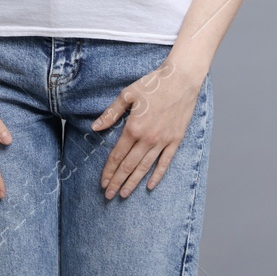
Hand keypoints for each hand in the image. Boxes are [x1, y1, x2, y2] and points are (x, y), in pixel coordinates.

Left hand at [90, 59, 203, 199]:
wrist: (181, 79)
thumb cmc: (153, 84)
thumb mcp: (127, 95)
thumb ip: (111, 113)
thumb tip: (95, 128)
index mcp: (133, 127)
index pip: (117, 155)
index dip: (108, 170)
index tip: (102, 183)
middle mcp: (147, 138)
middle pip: (129, 166)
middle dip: (117, 181)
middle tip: (109, 195)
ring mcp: (163, 141)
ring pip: (145, 168)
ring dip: (133, 182)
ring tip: (124, 194)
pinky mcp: (175, 140)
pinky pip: (165, 162)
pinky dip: (157, 176)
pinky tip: (150, 186)